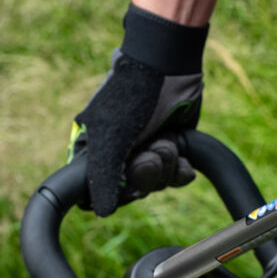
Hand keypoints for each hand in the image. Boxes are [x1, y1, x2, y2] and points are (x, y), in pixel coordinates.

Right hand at [70, 4, 207, 215]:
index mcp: (94, 151)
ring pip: (157, 184)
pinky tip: (181, 153)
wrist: (171, 67)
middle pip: (133, 191)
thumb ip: (102, 174)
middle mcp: (119, 156)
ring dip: (166, 164)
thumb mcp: (110, 135)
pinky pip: (177, 176)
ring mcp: (147, 152)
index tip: (129, 179)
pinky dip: (182, 169)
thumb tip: (100, 211)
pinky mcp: (173, 148)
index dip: (117, 193)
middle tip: (151, 149)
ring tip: (166, 140)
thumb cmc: (133, 95)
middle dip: (147, 172)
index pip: (98, 194)